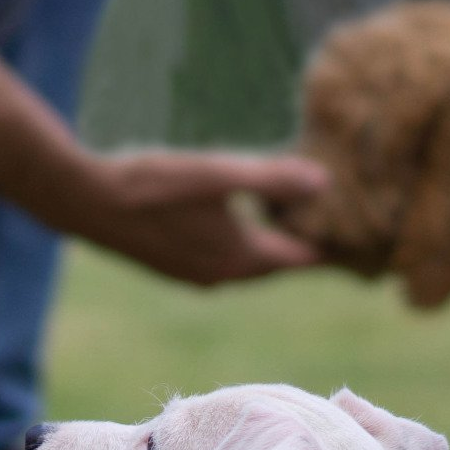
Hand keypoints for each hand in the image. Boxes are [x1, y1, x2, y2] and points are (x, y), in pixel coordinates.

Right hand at [64, 152, 327, 286]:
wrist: (86, 203)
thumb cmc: (154, 185)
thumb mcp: (219, 174)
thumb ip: (273, 180)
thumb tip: (325, 183)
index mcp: (240, 258)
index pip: (302, 258)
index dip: (332, 245)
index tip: (362, 235)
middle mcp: (223, 276)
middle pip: (279, 263)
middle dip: (307, 245)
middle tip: (338, 225)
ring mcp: (197, 276)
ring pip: (251, 262)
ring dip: (273, 242)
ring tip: (298, 219)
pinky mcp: (176, 267)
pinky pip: (226, 258)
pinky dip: (245, 242)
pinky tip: (244, 220)